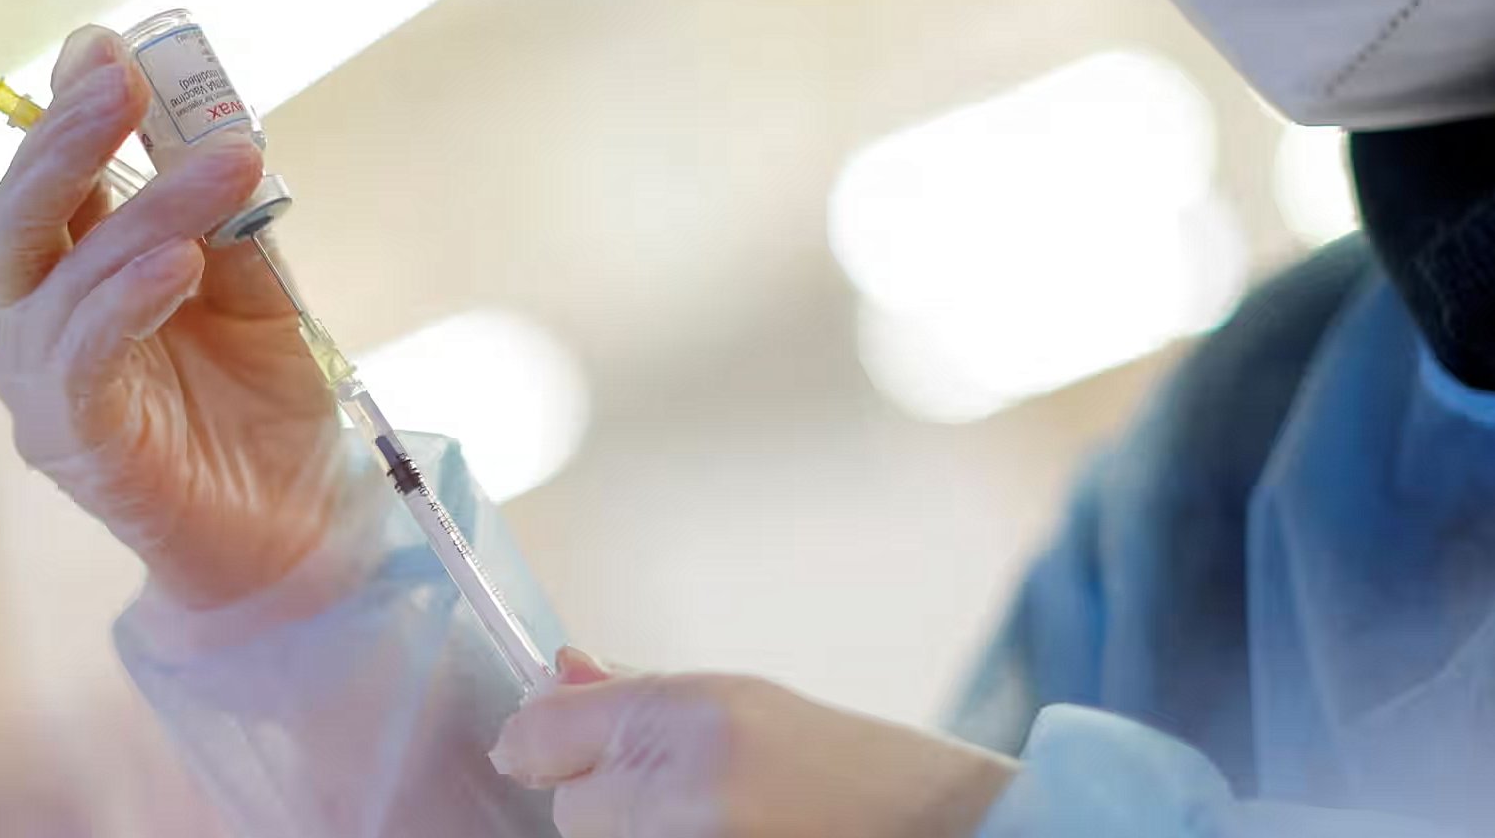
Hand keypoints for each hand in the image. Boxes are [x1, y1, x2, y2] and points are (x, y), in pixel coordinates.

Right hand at [0, 25, 346, 608]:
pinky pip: (85, 360)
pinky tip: (176, 259)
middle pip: (26, 216)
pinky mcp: (80, 446)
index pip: (53, 184)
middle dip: (71, 136)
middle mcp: (41, 328)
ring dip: (148, 207)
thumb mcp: (258, 291)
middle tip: (125, 73)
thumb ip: (227, 222)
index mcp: (75, 282)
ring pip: (70, 277)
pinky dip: (126, 301)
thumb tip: (218, 124)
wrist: (304, 523)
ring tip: (227, 159)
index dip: (71, 110)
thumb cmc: (268, 403)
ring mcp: (49, 390)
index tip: (110, 43)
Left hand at [490, 650, 1017, 837]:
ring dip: (642, 836)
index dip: (565, 745)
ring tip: (741, 820)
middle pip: (573, 812)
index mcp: (699, 720)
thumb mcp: (754, 706)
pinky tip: (744, 836)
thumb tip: (556, 672)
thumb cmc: (868, 775)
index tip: (579, 750)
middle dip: (617, 804)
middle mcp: (687, 792)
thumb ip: (641, 695)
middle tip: (713, 797)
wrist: (955, 837)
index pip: (539, 738)